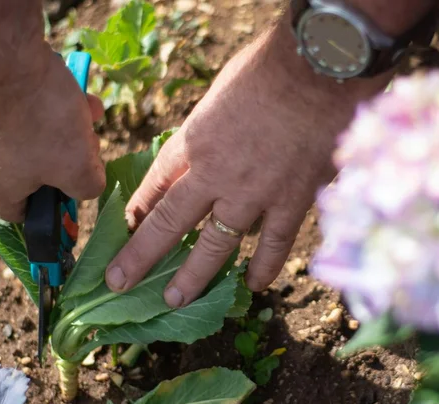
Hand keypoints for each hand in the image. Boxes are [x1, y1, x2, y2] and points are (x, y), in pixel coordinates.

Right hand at [0, 44, 105, 222]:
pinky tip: (59, 81)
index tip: (78, 181)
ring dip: (57, 122)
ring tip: (83, 105)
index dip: (57, 202)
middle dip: (64, 153)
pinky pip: (7, 105)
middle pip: (29, 169)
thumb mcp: (79, 165)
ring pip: (23, 133)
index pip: (26, 213)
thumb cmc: (39, 119)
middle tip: (87, 137)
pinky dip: (34, 98)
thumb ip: (87, 188)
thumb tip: (84, 186)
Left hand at [104, 23, 389, 307]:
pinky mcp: (291, 202)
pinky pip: (273, 245)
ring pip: (215, 246)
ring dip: (192, 276)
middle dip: (140, 256)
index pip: (154, 185)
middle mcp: (214, 175)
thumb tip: (208, 150)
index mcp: (192, 141)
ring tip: (173, 300)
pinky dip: (262, 268)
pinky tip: (252, 286)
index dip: (136, 211)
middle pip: (169, 223)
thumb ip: (210, 127)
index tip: (123, 229)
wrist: (319, 69)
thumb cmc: (269, 69)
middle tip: (120, 281)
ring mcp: (253, 194)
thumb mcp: (219, 93)